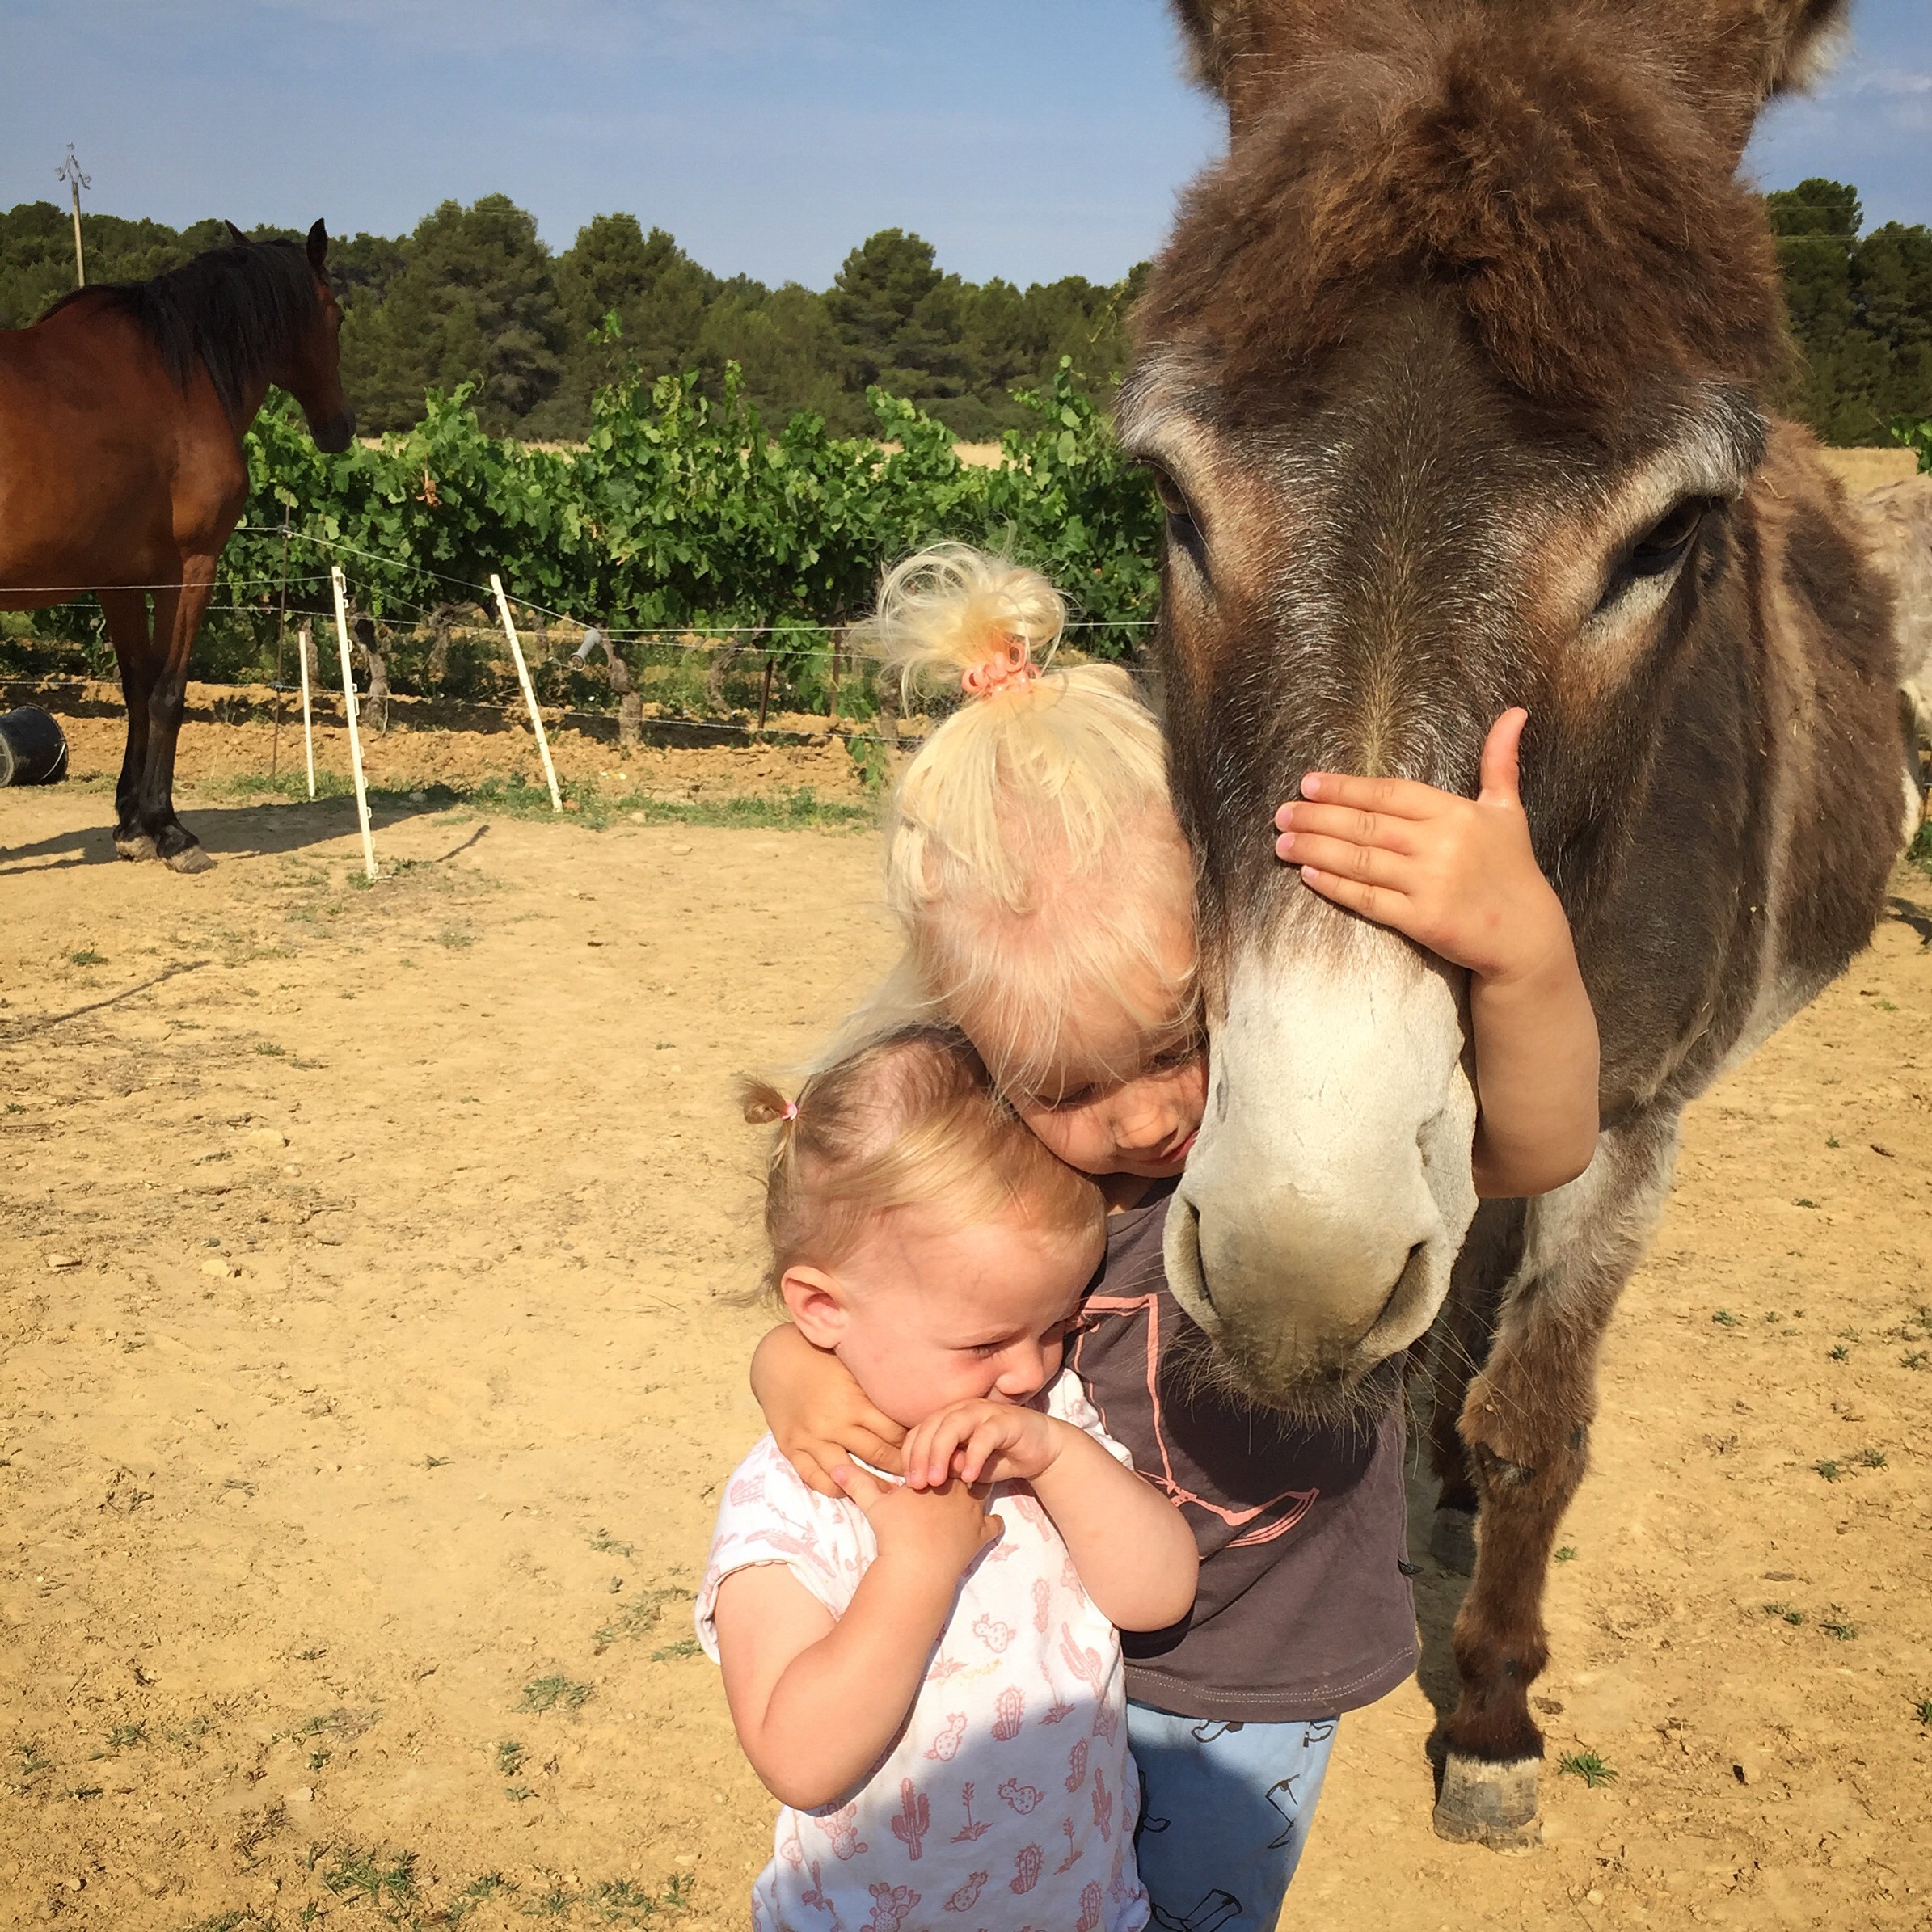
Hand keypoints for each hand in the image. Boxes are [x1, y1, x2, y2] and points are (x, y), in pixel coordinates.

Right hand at [751, 1324, 905, 1496]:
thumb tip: (916, 1401)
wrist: (778, 1359)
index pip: (895, 1432)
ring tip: (890, 1493)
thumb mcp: (855, 1368)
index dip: (913, 1443)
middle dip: (901, 1467)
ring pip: (848, 1472)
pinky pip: (814, 1477)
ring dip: (872, 1485)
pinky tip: (849, 1490)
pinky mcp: (792, 1447)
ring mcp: (812, 1438)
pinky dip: (833, 1488)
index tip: (924, 1450)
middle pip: (878, 1455)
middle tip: (917, 1475)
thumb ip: (879, 1389)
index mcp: (856, 1401)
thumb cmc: (824, 1360)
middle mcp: (835, 1423)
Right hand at [832, 1461, 1000, 1579]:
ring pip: (984, 1493)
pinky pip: (994, 1525)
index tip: (941, 1458)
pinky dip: (992, 1524)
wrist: (917, 1565)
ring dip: (979, 1493)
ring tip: (972, 1495)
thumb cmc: (896, 1530)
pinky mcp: (980, 1536)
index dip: (946, 1455)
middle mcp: (959, 1489)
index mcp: (936, 1474)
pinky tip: (988, 1525)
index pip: (948, 1453)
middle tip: (957, 1474)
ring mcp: (973, 1513)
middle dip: (964, 1470)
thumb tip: (835, 1468)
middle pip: (968, 1470)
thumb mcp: (873, 1504)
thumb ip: (857, 1483)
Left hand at [901, 1399, 1062, 1488]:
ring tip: (937, 1481)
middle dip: (920, 1456)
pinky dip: (974, 1456)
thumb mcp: (967, 1469)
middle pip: (932, 1426)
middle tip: (917, 1484)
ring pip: (953, 1425)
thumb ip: (949, 1469)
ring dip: (941, 1453)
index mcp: (949, 1418)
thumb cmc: (998, 1458)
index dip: (909, 1455)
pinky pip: (985, 1435)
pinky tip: (969, 1477)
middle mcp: (963, 1410)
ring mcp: (984, 1412)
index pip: (920, 1431)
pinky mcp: (1006, 1420)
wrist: (1041, 1451)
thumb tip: (931, 1476)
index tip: (907, 1483)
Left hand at [1273, 709, 1571, 986]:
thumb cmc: (1513, 867)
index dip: (1346, 788)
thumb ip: (1500, 760)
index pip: (1389, 794)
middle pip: (1367, 826)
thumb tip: (1514, 711)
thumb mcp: (1507, 809)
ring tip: (1283, 842)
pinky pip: (1370, 900)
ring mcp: (1430, 884)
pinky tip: (1309, 874)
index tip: (1309, 783)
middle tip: (1282, 813)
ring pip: (1361, 861)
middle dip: (1318, 817)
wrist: (1527, 934)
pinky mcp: (1422, 920)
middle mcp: (1441, 845)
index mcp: (1456, 813)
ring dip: (1316, 849)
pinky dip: (1336, 886)